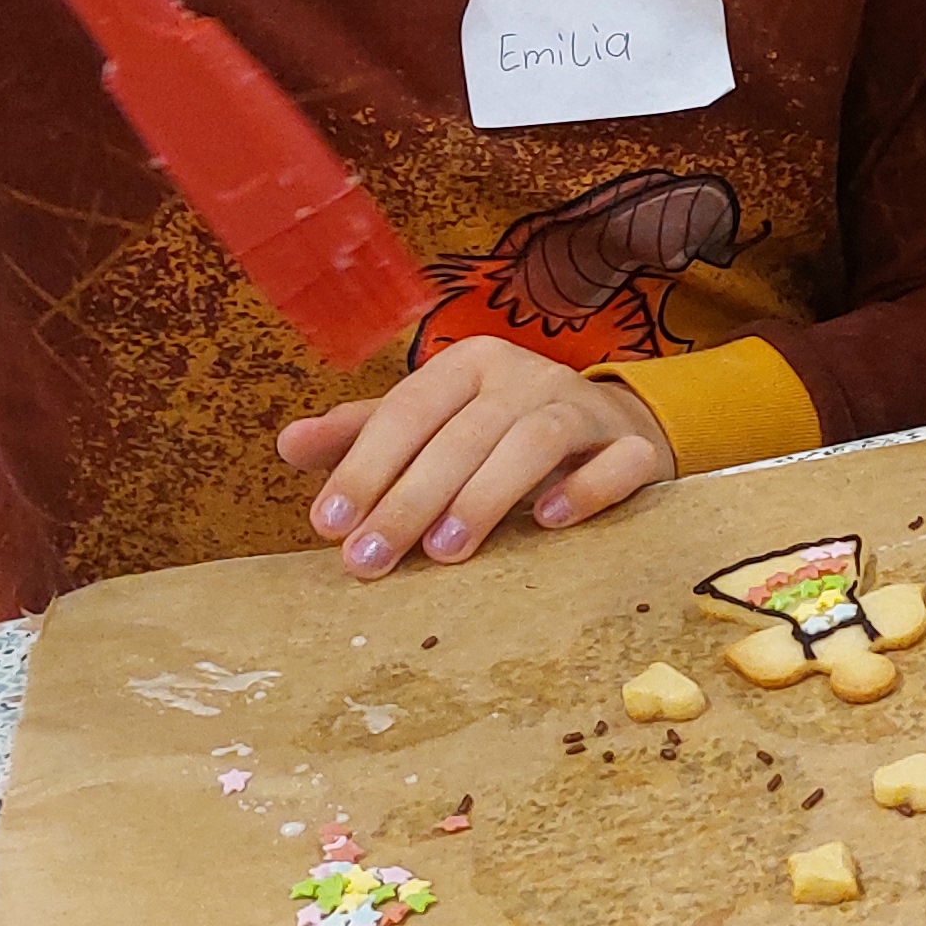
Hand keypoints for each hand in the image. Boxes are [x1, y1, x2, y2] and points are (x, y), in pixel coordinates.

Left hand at [277, 335, 675, 575]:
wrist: (613, 432)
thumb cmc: (501, 435)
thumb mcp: (432, 427)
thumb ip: (366, 436)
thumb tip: (290, 445)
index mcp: (469, 364)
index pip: (408, 410)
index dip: (364, 467)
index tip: (328, 526)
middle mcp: (526, 375)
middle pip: (463, 434)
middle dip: (409, 500)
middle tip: (370, 561)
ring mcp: (585, 408)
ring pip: (535, 441)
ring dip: (486, 496)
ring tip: (445, 553)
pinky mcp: (635, 445)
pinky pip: (618, 462)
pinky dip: (586, 488)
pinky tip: (549, 521)